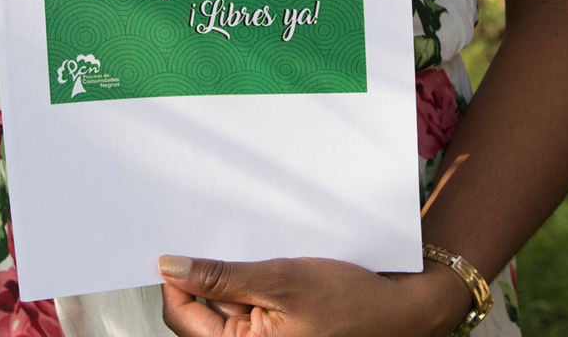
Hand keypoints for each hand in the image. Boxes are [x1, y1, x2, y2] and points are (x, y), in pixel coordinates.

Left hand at [158, 254, 470, 336]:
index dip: (177, 280)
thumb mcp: (281, 280)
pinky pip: (246, 304)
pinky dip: (249, 281)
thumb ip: (222, 276)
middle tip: (223, 240)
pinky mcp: (273, 328)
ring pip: (223, 303)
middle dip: (208, 275)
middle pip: (200, 311)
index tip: (179, 245)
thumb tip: (169, 267)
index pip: (182, 316)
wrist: (398, 309)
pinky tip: (267, 262)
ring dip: (231, 276)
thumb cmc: (349, 300)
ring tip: (255, 252)